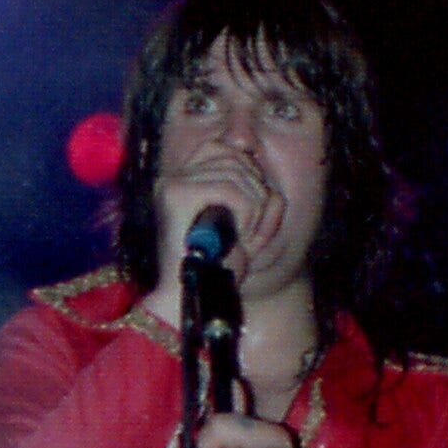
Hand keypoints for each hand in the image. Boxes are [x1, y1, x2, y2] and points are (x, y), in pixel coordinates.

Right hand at [157, 154, 284, 283]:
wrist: (186, 299)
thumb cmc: (215, 272)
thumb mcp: (244, 232)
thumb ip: (259, 206)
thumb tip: (274, 193)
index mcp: (183, 182)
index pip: (221, 148)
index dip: (248, 171)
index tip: (255, 208)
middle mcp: (174, 178)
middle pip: (232, 156)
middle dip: (256, 191)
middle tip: (254, 229)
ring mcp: (173, 185)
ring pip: (235, 173)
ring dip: (254, 207)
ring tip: (247, 236)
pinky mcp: (177, 195)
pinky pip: (231, 189)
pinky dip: (247, 213)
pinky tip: (241, 236)